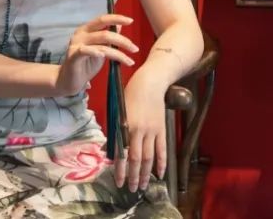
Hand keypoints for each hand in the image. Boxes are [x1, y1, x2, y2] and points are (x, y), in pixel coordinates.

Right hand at [55, 14, 136, 95]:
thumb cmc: (86, 65)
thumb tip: (120, 26)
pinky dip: (95, 52)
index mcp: (87, 29)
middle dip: (123, 41)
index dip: (117, 18)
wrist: (69, 81)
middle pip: (105, 33)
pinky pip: (85, 51)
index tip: (131, 21)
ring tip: (129, 61)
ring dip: (118, 53)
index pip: (103, 19)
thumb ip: (108, 39)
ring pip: (101, 44)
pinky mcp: (72, 56)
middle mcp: (81, 34)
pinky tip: (103, 56)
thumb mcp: (101, 49)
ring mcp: (76, 44)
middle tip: (135, 49)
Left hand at [116, 70, 167, 191]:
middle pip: (136, 159)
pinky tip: (160, 174)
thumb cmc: (129, 95)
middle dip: (133, 176)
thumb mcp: (118, 112)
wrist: (149, 83)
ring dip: (145, 173)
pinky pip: (162, 149)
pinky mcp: (162, 129)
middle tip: (131, 189)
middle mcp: (139, 131)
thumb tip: (110, 151)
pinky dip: (161, 163)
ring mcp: (152, 131)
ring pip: (149, 157)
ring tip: (143, 186)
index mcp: (125, 126)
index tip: (118, 182)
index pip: (122, 153)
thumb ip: (115, 132)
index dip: (120, 170)